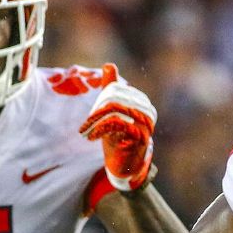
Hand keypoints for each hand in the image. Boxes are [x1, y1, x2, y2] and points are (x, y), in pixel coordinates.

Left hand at [78, 62, 155, 192]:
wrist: (126, 167)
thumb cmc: (119, 138)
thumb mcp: (112, 112)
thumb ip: (111, 90)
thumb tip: (109, 65)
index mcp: (141, 103)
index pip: (115, 90)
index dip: (100, 101)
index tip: (91, 118)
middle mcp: (147, 111)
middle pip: (115, 98)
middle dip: (96, 111)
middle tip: (86, 125)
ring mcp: (146, 124)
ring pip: (115, 108)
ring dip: (96, 121)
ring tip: (87, 131)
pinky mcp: (140, 137)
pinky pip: (117, 122)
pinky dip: (100, 129)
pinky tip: (92, 138)